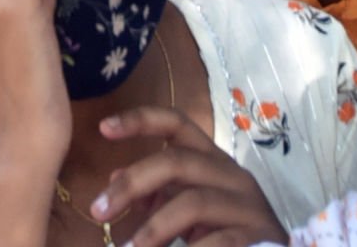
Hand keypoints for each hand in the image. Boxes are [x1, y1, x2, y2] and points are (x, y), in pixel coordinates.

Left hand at [94, 106, 280, 246]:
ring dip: (154, 227)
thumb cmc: (228, 230)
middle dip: (132, 184)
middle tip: (98, 211)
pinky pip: (219, 241)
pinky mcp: (258, 236)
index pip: (177, 123)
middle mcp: (232, 174)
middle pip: (176, 162)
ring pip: (193, 202)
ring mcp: (247, 206)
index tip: (103, 129)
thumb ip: (158, 193)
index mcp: (213, 160)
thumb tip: (114, 180)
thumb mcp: (191, 206)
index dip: (140, 120)